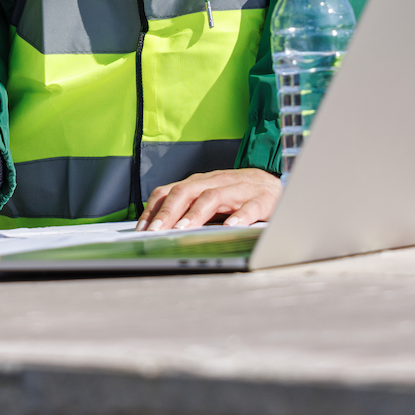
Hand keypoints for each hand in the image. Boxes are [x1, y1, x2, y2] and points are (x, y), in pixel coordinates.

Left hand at [137, 169, 280, 231]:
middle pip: (186, 192)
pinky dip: (238, 217)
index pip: (169, 191)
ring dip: (196, 214)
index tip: (142, 229)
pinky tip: (230, 228)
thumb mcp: (206, 197)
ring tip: (183, 229)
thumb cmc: (234, 194)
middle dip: (169, 212)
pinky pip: (248, 207)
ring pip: (212, 197)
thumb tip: (157, 229)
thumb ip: (186, 209)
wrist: (272, 183)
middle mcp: (215, 182)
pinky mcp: (261, 200)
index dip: (153, 209)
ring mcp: (238, 189)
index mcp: (198, 183)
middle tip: (156, 232)